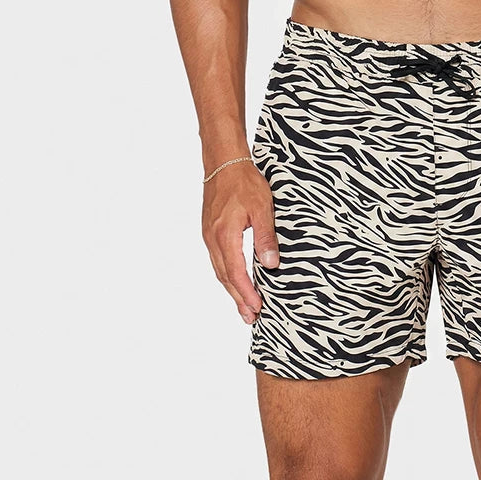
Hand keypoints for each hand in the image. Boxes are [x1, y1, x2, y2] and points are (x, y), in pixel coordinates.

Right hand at [202, 159, 280, 324]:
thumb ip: (266, 237)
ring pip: (220, 270)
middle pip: (225, 277)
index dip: (246, 293)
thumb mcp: (262, 207)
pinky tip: (234, 280)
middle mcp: (213, 239)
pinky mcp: (209, 231)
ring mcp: (209, 236)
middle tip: (250, 317)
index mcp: (225, 235)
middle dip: (238, 298)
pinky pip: (217, 259)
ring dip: (232, 289)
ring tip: (244, 306)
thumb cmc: (244, 181)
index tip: (257, 309)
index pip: (236, 273)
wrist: (223, 162)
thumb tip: (271, 264)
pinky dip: (227, 274)